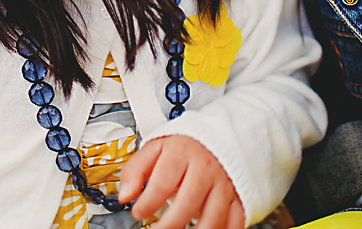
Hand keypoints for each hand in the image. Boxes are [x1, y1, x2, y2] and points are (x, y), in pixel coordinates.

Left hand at [118, 135, 243, 228]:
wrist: (216, 140)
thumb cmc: (183, 148)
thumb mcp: (155, 149)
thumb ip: (135, 169)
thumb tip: (124, 194)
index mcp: (182, 153)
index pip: (163, 182)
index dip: (148, 202)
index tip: (138, 212)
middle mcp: (205, 168)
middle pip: (189, 202)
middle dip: (170, 224)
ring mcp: (223, 183)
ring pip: (213, 216)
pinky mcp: (236, 196)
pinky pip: (235, 220)